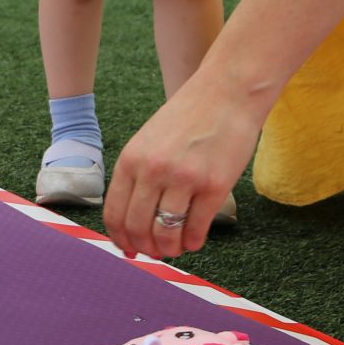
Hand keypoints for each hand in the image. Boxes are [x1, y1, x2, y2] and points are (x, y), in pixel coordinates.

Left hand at [103, 70, 265, 259]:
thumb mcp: (149, 140)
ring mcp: (184, 179)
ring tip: (176, 248)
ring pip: (166, 233)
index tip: (129, 249)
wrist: (228, 91)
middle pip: (138, 227)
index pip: (115, 213)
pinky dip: (193, 242)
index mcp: (131, 160)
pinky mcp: (214, 185)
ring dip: (169, 249)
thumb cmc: (189, 116)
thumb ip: (139, 174)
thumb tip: (132, 217)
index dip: (120, 239)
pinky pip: (196, 228)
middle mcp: (153, 171)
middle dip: (145, 248)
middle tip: (155, 253)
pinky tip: (194, 241)